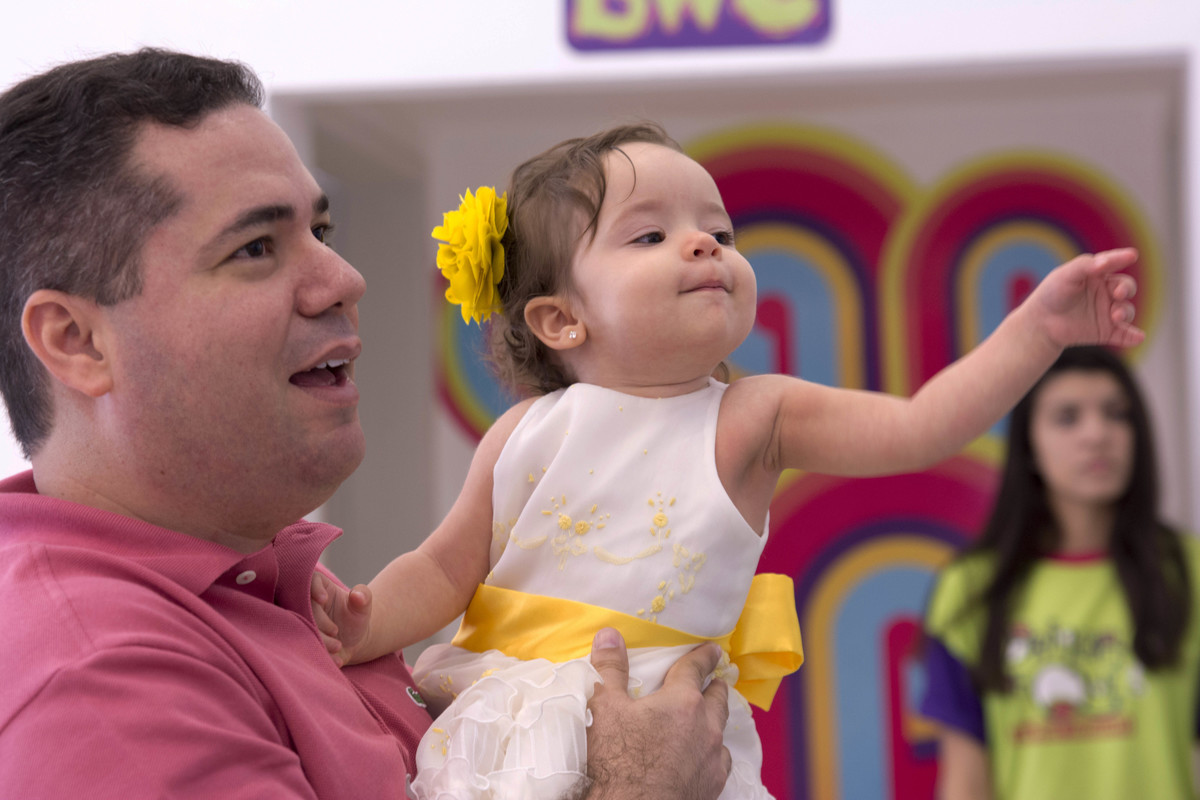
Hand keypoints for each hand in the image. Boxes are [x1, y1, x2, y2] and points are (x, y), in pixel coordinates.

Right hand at [309, 571, 372, 666]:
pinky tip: (336, 659)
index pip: (311, 580)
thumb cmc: (356, 617)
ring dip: (319, 639)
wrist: (353, 640)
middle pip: (303, 606)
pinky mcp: (301, 639)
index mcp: (321, 588)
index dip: (313, 588)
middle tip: (335, 631)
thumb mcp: (363, 606)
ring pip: (301, 627)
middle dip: (319, 621)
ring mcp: (302, 620)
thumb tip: (358, 596)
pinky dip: (320, 654)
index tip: (323, 599)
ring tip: (338, 647)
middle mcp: (307, 602)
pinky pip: (304, 645)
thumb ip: (364, 597)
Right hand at [584, 628, 730, 799]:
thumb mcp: (604, 708)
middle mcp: (705, 726)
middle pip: (718, 698)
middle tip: (715, 681)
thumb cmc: (617, 759)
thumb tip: (610, 635)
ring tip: (710, 718)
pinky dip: (715, 752)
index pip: (696, 669)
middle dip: (716, 687)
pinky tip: (707, 756)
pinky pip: (721, 760)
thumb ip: (610, 669)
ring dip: (716, 720)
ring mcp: (712, 757)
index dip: (704, 656)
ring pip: (722, 730)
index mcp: (681, 701)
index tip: (714, 650)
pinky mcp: (713, 784)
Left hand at [1030, 247, 1143, 348]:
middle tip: (1118, 294)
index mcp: (1098, 275)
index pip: (1113, 264)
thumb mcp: (1066, 275)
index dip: (1122, 259)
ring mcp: (1108, 312)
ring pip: (1127, 310)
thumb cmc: (1052, 293)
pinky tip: (1138, 337)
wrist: (1040, 322)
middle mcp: (1107, 292)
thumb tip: (1106, 262)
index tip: (1131, 255)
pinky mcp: (1106, 331)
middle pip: (1126, 287)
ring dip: (1125, 312)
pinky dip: (1132, 336)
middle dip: (1126, 289)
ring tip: (1116, 316)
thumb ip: (1085, 266)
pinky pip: (1123, 335)